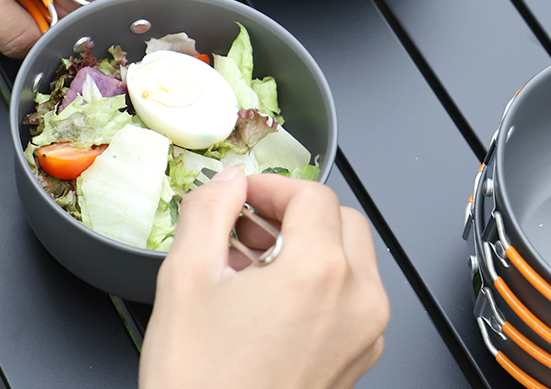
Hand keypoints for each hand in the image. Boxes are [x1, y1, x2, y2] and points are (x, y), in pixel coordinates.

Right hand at [139, 168, 389, 388]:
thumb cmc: (201, 386)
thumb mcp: (186, 279)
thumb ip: (209, 210)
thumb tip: (228, 182)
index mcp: (321, 272)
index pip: (312, 194)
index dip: (271, 186)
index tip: (243, 196)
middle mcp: (357, 301)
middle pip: (341, 219)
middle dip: (294, 212)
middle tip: (249, 222)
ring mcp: (364, 334)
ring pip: (350, 257)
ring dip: (307, 244)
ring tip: (253, 260)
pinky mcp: (358, 359)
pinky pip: (351, 296)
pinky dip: (319, 281)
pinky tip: (269, 296)